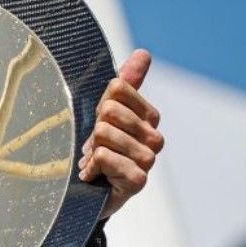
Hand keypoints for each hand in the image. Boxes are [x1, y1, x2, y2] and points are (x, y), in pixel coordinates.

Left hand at [79, 49, 164, 219]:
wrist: (91, 193)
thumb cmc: (100, 150)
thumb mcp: (107, 113)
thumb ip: (126, 83)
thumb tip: (144, 53)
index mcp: (150, 116)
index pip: (117, 88)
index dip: (99, 106)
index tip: (99, 124)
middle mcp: (155, 137)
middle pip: (109, 110)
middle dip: (93, 130)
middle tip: (96, 147)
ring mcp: (149, 159)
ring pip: (104, 134)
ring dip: (90, 151)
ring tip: (96, 163)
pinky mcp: (138, 180)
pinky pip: (104, 157)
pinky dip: (91, 168)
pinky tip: (95, 177)